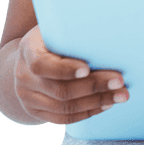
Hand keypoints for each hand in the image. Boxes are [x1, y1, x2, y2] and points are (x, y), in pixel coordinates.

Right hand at [14, 25, 129, 124]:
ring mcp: (28, 97)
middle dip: (94, 87)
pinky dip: (88, 112)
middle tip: (119, 81)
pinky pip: (64, 118)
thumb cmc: (52, 39)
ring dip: (96, 102)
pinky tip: (106, 104)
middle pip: (60, 90)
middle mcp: (23, 76)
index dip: (64, 69)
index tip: (88, 68)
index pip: (41, 65)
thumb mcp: (56, 29)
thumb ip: (72, 30)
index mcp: (28, 51)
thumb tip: (111, 25)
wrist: (28, 61)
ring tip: (120, 95)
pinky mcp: (36, 112)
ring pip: (64, 108)